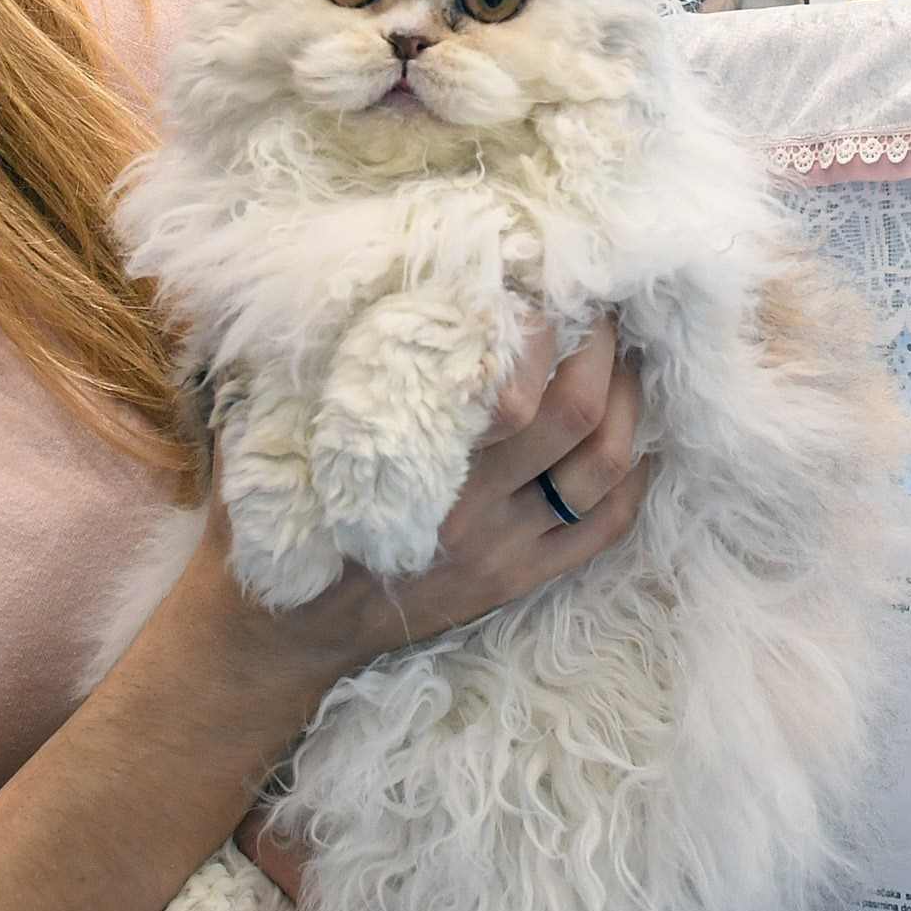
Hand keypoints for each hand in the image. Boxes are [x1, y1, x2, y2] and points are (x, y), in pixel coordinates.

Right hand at [190, 317, 647, 678]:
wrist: (283, 632)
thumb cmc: (281, 512)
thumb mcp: (275, 430)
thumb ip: (315, 361)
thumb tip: (354, 278)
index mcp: (412, 463)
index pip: (508, 383)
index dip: (538, 325)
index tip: (538, 286)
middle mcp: (470, 509)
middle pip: (574, 411)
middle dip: (600, 346)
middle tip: (600, 306)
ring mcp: (506, 550)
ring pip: (605, 465)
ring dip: (629, 400)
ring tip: (625, 357)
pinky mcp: (523, 580)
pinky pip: (608, 525)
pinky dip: (636, 473)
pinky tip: (635, 432)